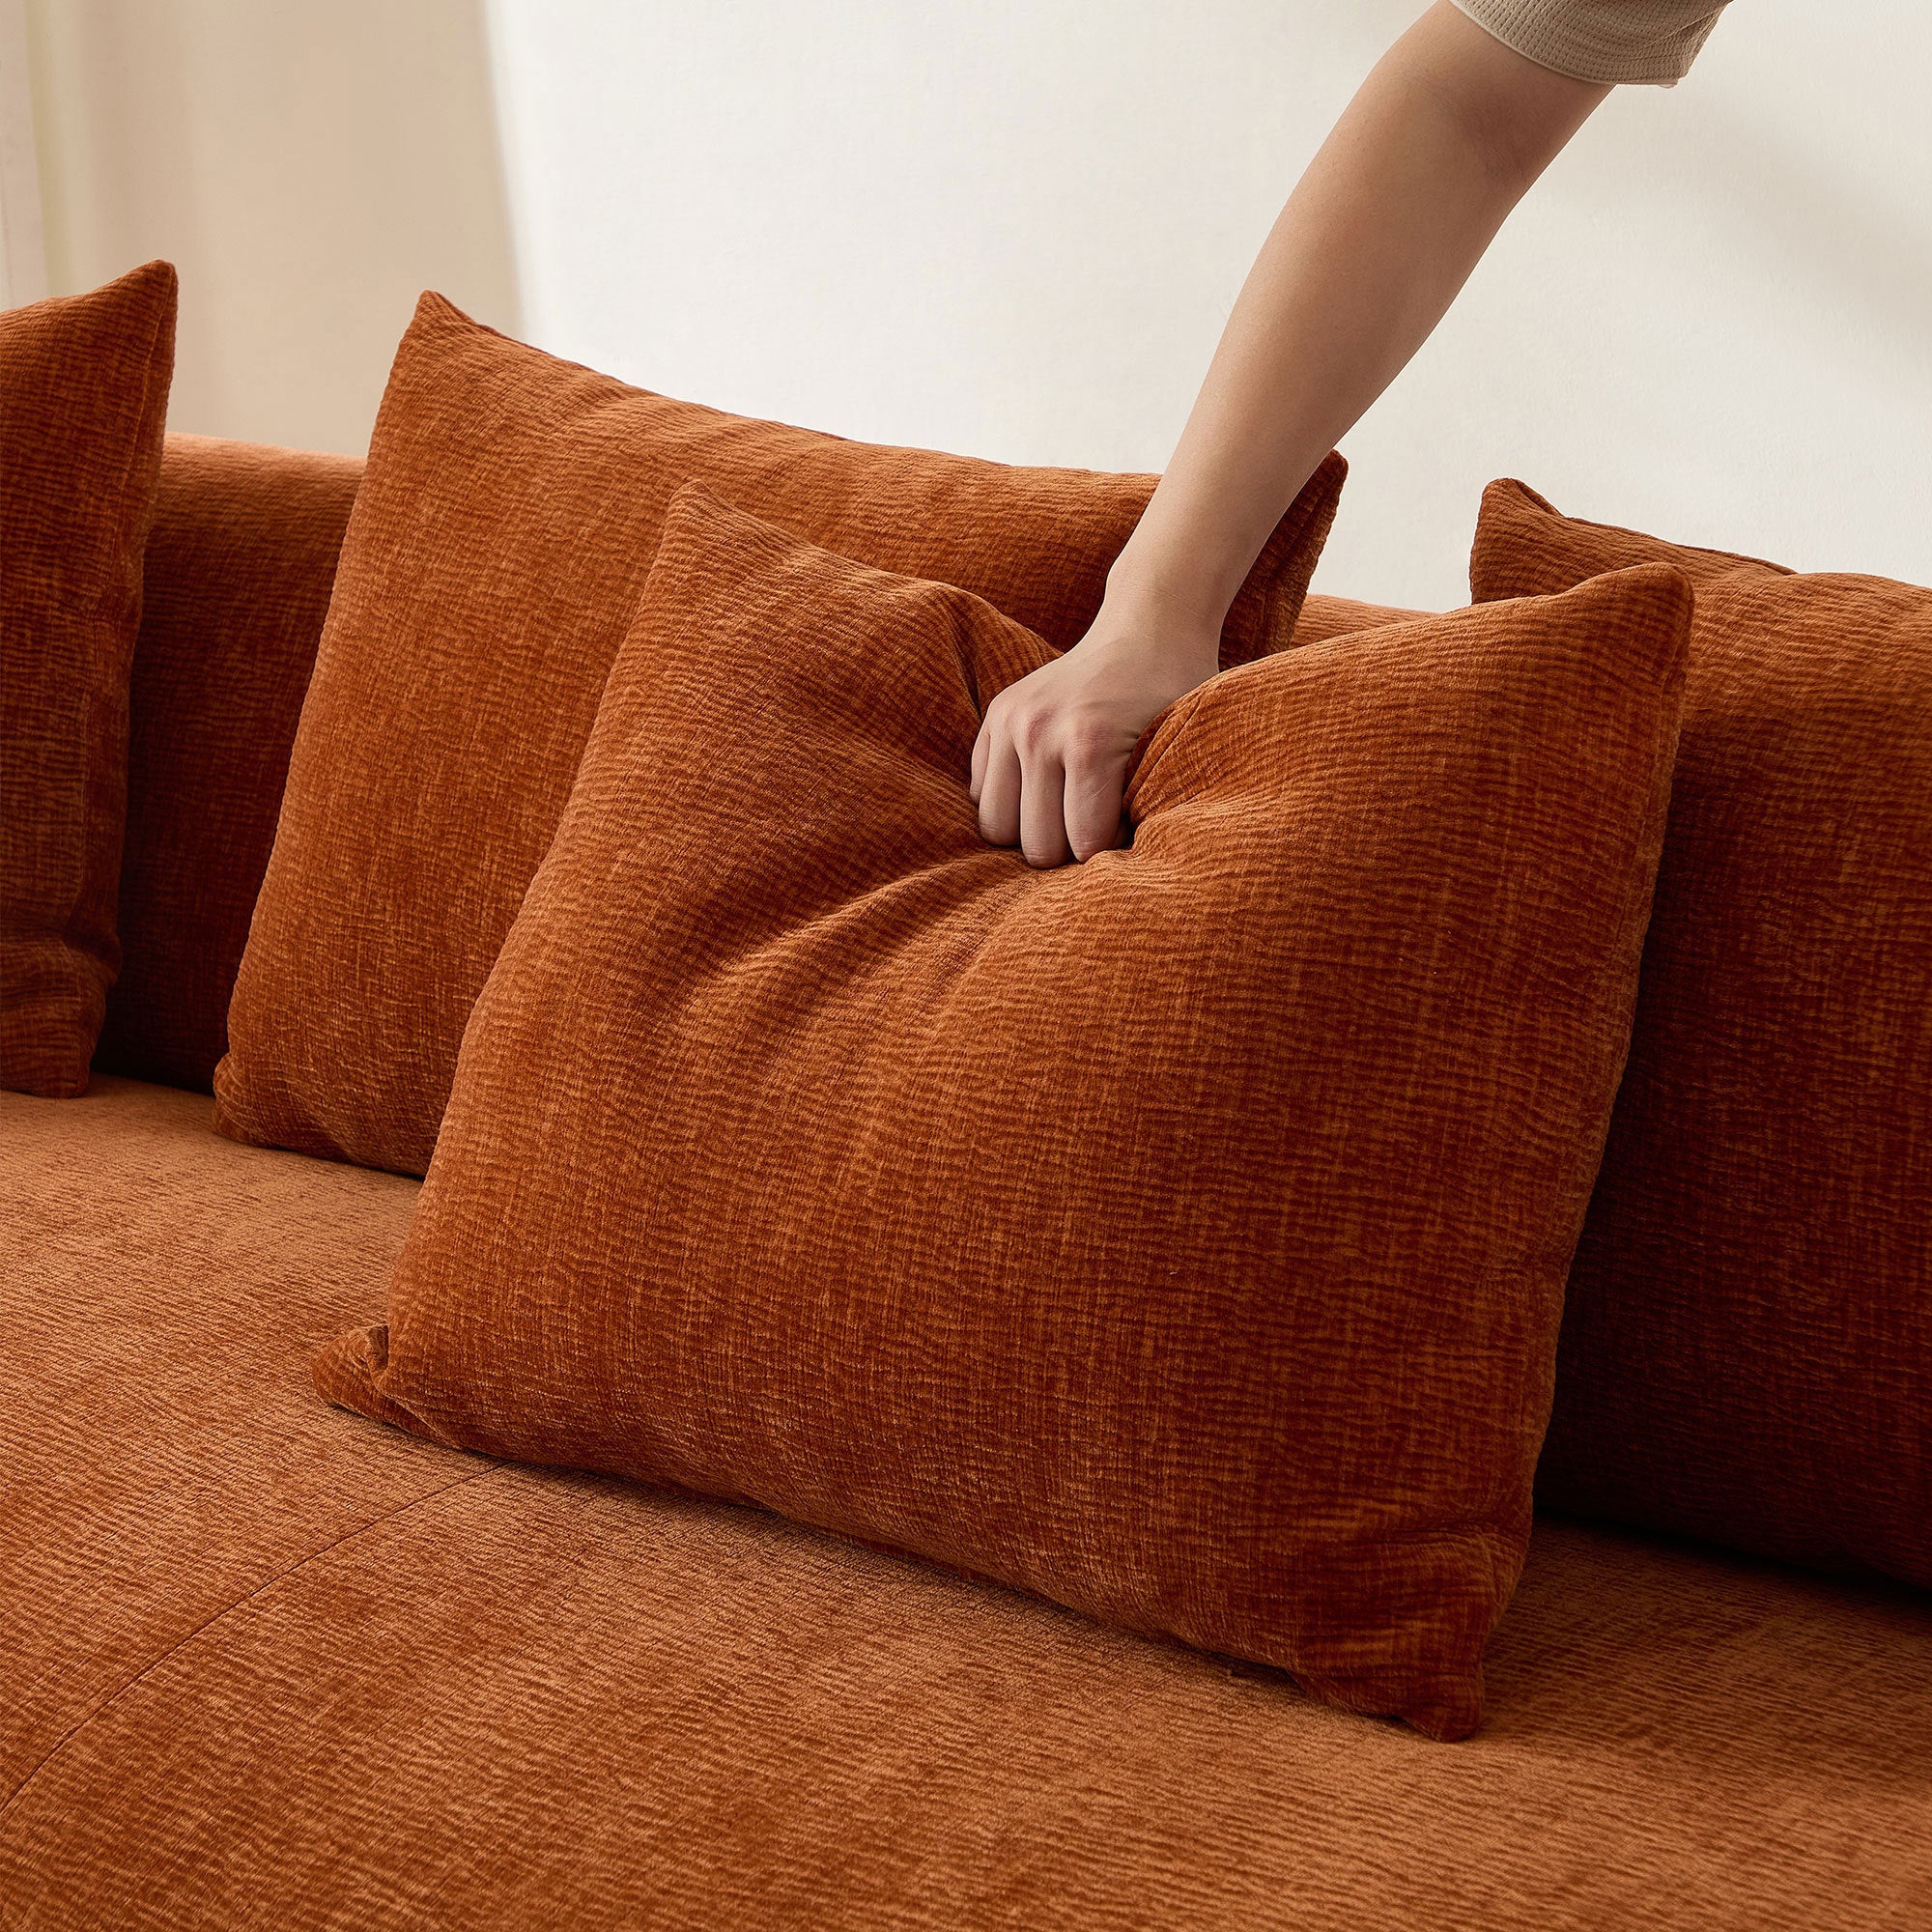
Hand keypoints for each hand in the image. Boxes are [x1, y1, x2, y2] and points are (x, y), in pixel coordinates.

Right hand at [970, 597, 1220, 866]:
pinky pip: (981, 793)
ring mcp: (1011, 721)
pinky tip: (1045, 789)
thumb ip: (1155, 809)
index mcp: (1089, 742)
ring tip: (1065, 816)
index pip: (1083, 846)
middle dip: (1068, 852)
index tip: (1129, 834)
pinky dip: (1011, 803)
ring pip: (995, 827)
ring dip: (1031, 832)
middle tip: (1097, 829)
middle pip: (1035, 845)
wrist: (1147, 630)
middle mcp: (1040, 730)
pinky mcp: (995, 715)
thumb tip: (1130, 874)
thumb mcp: (1182, 750)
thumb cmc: (1175, 697)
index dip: (1110, 854)